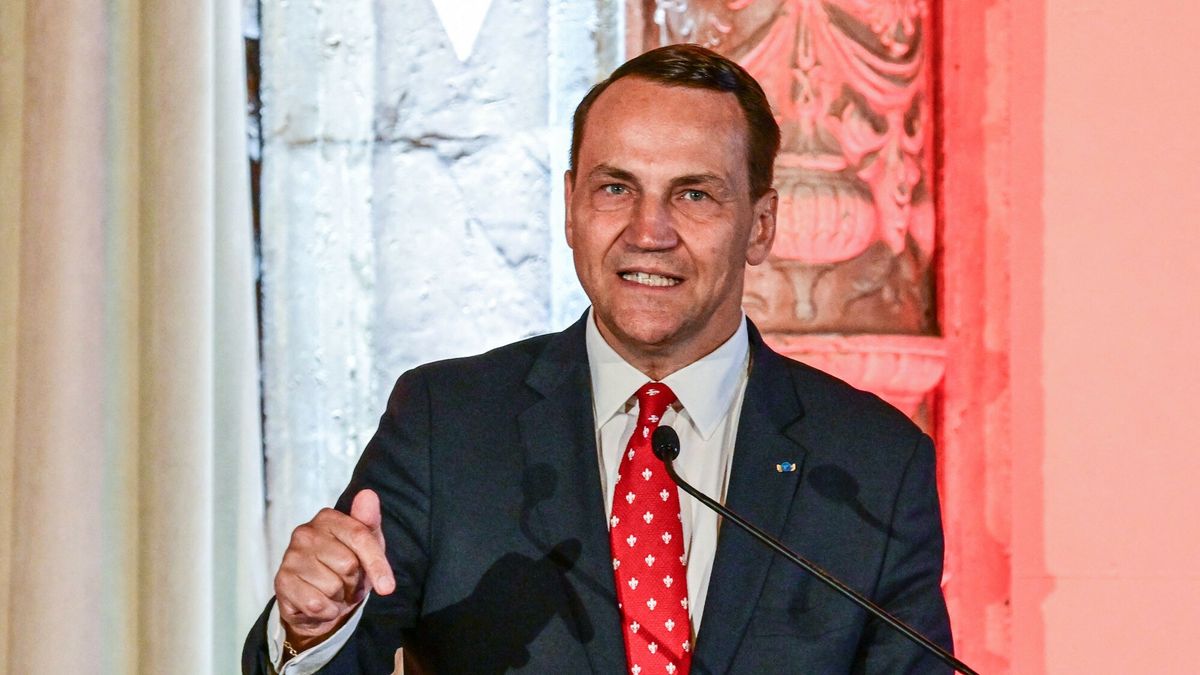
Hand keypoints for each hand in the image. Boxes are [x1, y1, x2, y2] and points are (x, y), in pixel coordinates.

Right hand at [274, 489, 395, 649]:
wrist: (319, 600)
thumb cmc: (345, 567)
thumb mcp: (365, 545)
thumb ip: (369, 521)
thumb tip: (368, 494)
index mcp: (328, 518)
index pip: (360, 537)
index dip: (377, 565)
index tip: (388, 588)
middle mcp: (305, 532)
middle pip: (348, 565)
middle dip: (354, 581)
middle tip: (347, 582)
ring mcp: (290, 556)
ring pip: (332, 586)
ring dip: (339, 597)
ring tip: (333, 592)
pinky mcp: (281, 581)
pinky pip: (316, 604)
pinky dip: (325, 611)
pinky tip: (320, 603)